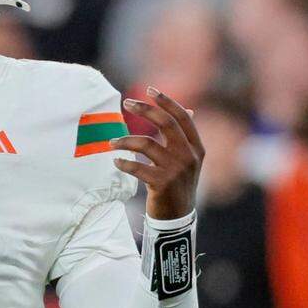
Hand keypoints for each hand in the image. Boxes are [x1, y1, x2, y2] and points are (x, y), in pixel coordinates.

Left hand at [110, 86, 203, 219]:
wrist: (177, 218)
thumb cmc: (179, 185)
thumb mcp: (189, 160)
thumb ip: (186, 137)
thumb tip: (189, 109)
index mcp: (197, 148)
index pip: (182, 118)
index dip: (167, 102)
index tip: (150, 90)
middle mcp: (189, 156)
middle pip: (165, 124)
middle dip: (145, 110)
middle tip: (126, 103)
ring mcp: (176, 170)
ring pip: (146, 144)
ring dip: (125, 141)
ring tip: (111, 143)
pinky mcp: (162, 184)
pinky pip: (137, 167)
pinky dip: (124, 162)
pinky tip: (116, 161)